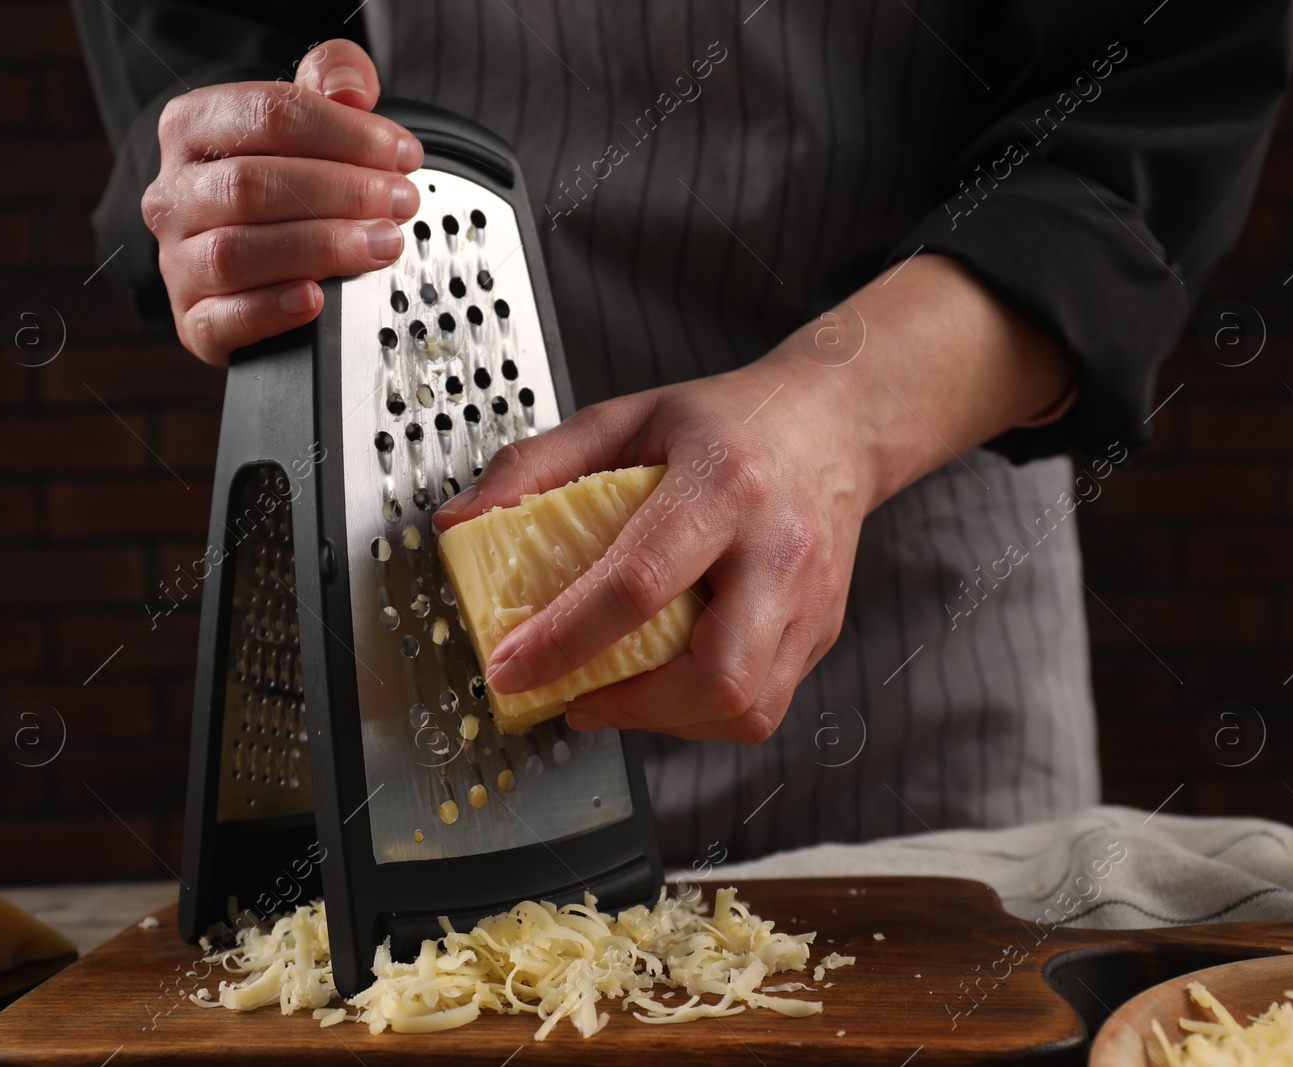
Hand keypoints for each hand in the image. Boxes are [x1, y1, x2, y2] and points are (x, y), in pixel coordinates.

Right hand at [143, 39, 422, 364]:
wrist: (249, 253)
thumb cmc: (282, 174)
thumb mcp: (309, 111)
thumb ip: (333, 77)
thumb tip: (351, 89)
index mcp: (194, 129)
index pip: (268, 114)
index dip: (345, 133)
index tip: (400, 153)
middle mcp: (175, 194)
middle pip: (251, 185)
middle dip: (341, 192)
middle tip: (399, 203)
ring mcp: (178, 260)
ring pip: (236, 252)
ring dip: (320, 248)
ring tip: (380, 245)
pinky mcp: (194, 320)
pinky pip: (223, 319)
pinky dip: (273, 310)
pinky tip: (316, 298)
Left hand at [433, 354, 869, 743]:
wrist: (833, 424)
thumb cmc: (724, 422)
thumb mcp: (623, 418)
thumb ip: (535, 464)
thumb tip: (459, 522)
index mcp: (724, 485)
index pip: (638, 583)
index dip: (566, 640)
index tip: (510, 669)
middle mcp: (779, 550)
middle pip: (716, 674)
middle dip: (633, 707)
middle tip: (575, 696)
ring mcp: (810, 599)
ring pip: (747, 707)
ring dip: (669, 720)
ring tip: (619, 695)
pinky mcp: (821, 631)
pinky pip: (764, 704)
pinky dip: (704, 712)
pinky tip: (668, 683)